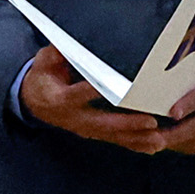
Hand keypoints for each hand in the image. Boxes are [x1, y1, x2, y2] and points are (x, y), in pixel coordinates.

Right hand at [18, 46, 167, 153]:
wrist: (35, 102)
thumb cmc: (43, 78)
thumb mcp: (43, 63)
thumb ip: (54, 55)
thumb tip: (64, 46)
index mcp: (60, 99)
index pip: (78, 95)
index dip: (94, 92)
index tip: (114, 88)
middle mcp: (74, 117)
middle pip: (102, 122)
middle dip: (127, 123)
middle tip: (150, 122)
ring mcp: (84, 128)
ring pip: (112, 135)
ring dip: (136, 138)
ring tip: (158, 140)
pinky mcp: (93, 132)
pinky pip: (115, 140)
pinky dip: (134, 144)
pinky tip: (153, 147)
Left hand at [158, 70, 194, 156]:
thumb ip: (189, 90)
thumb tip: (161, 99)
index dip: (188, 105)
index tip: (173, 114)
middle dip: (173, 134)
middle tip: (151, 138)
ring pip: (194, 141)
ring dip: (172, 141)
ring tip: (152, 138)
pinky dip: (181, 144)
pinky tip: (168, 140)